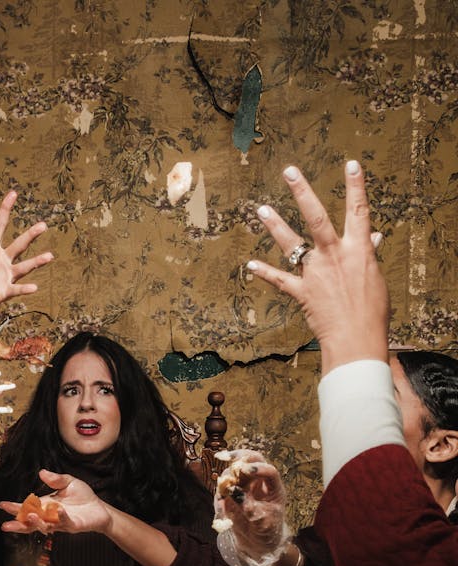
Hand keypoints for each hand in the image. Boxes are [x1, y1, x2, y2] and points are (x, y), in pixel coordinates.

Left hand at [0, 190, 52, 332]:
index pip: (0, 225)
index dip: (5, 209)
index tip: (13, 194)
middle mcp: (1, 261)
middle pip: (19, 245)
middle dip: (30, 235)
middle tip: (43, 225)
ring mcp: (4, 277)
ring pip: (24, 267)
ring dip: (36, 262)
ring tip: (49, 256)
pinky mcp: (3, 292)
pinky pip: (16, 289)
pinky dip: (25, 288)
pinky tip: (34, 287)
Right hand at [0, 470, 110, 533]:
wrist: (99, 509)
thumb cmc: (82, 497)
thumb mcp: (68, 482)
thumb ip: (55, 479)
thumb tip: (42, 472)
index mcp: (45, 506)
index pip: (27, 507)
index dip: (14, 507)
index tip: (2, 504)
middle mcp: (50, 516)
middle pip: (30, 522)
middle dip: (19, 523)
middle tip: (6, 524)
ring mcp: (60, 523)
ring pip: (45, 526)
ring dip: (37, 522)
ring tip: (31, 516)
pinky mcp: (73, 525)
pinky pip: (64, 522)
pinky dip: (60, 517)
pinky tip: (58, 511)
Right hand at [214, 451, 288, 565]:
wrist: (258, 544)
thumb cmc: (267, 532)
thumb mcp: (262, 521)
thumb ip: (248, 505)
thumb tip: (233, 490)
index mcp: (273, 488)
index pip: (268, 471)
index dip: (257, 468)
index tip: (245, 470)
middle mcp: (259, 483)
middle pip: (251, 459)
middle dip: (238, 456)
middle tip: (225, 457)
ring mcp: (244, 487)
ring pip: (234, 472)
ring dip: (226, 478)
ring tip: (222, 495)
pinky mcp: (232, 495)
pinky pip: (223, 488)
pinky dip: (219, 494)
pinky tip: (221, 508)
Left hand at [247, 161, 388, 374]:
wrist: (357, 341)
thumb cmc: (372, 312)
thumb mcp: (375, 279)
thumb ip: (368, 255)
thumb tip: (373, 237)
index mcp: (358, 250)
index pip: (359, 211)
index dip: (356, 186)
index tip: (351, 163)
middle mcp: (334, 256)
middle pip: (317, 217)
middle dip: (303, 192)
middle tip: (290, 171)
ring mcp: (316, 273)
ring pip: (292, 244)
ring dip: (275, 226)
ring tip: (261, 209)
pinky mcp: (302, 292)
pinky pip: (280, 280)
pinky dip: (265, 273)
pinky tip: (251, 266)